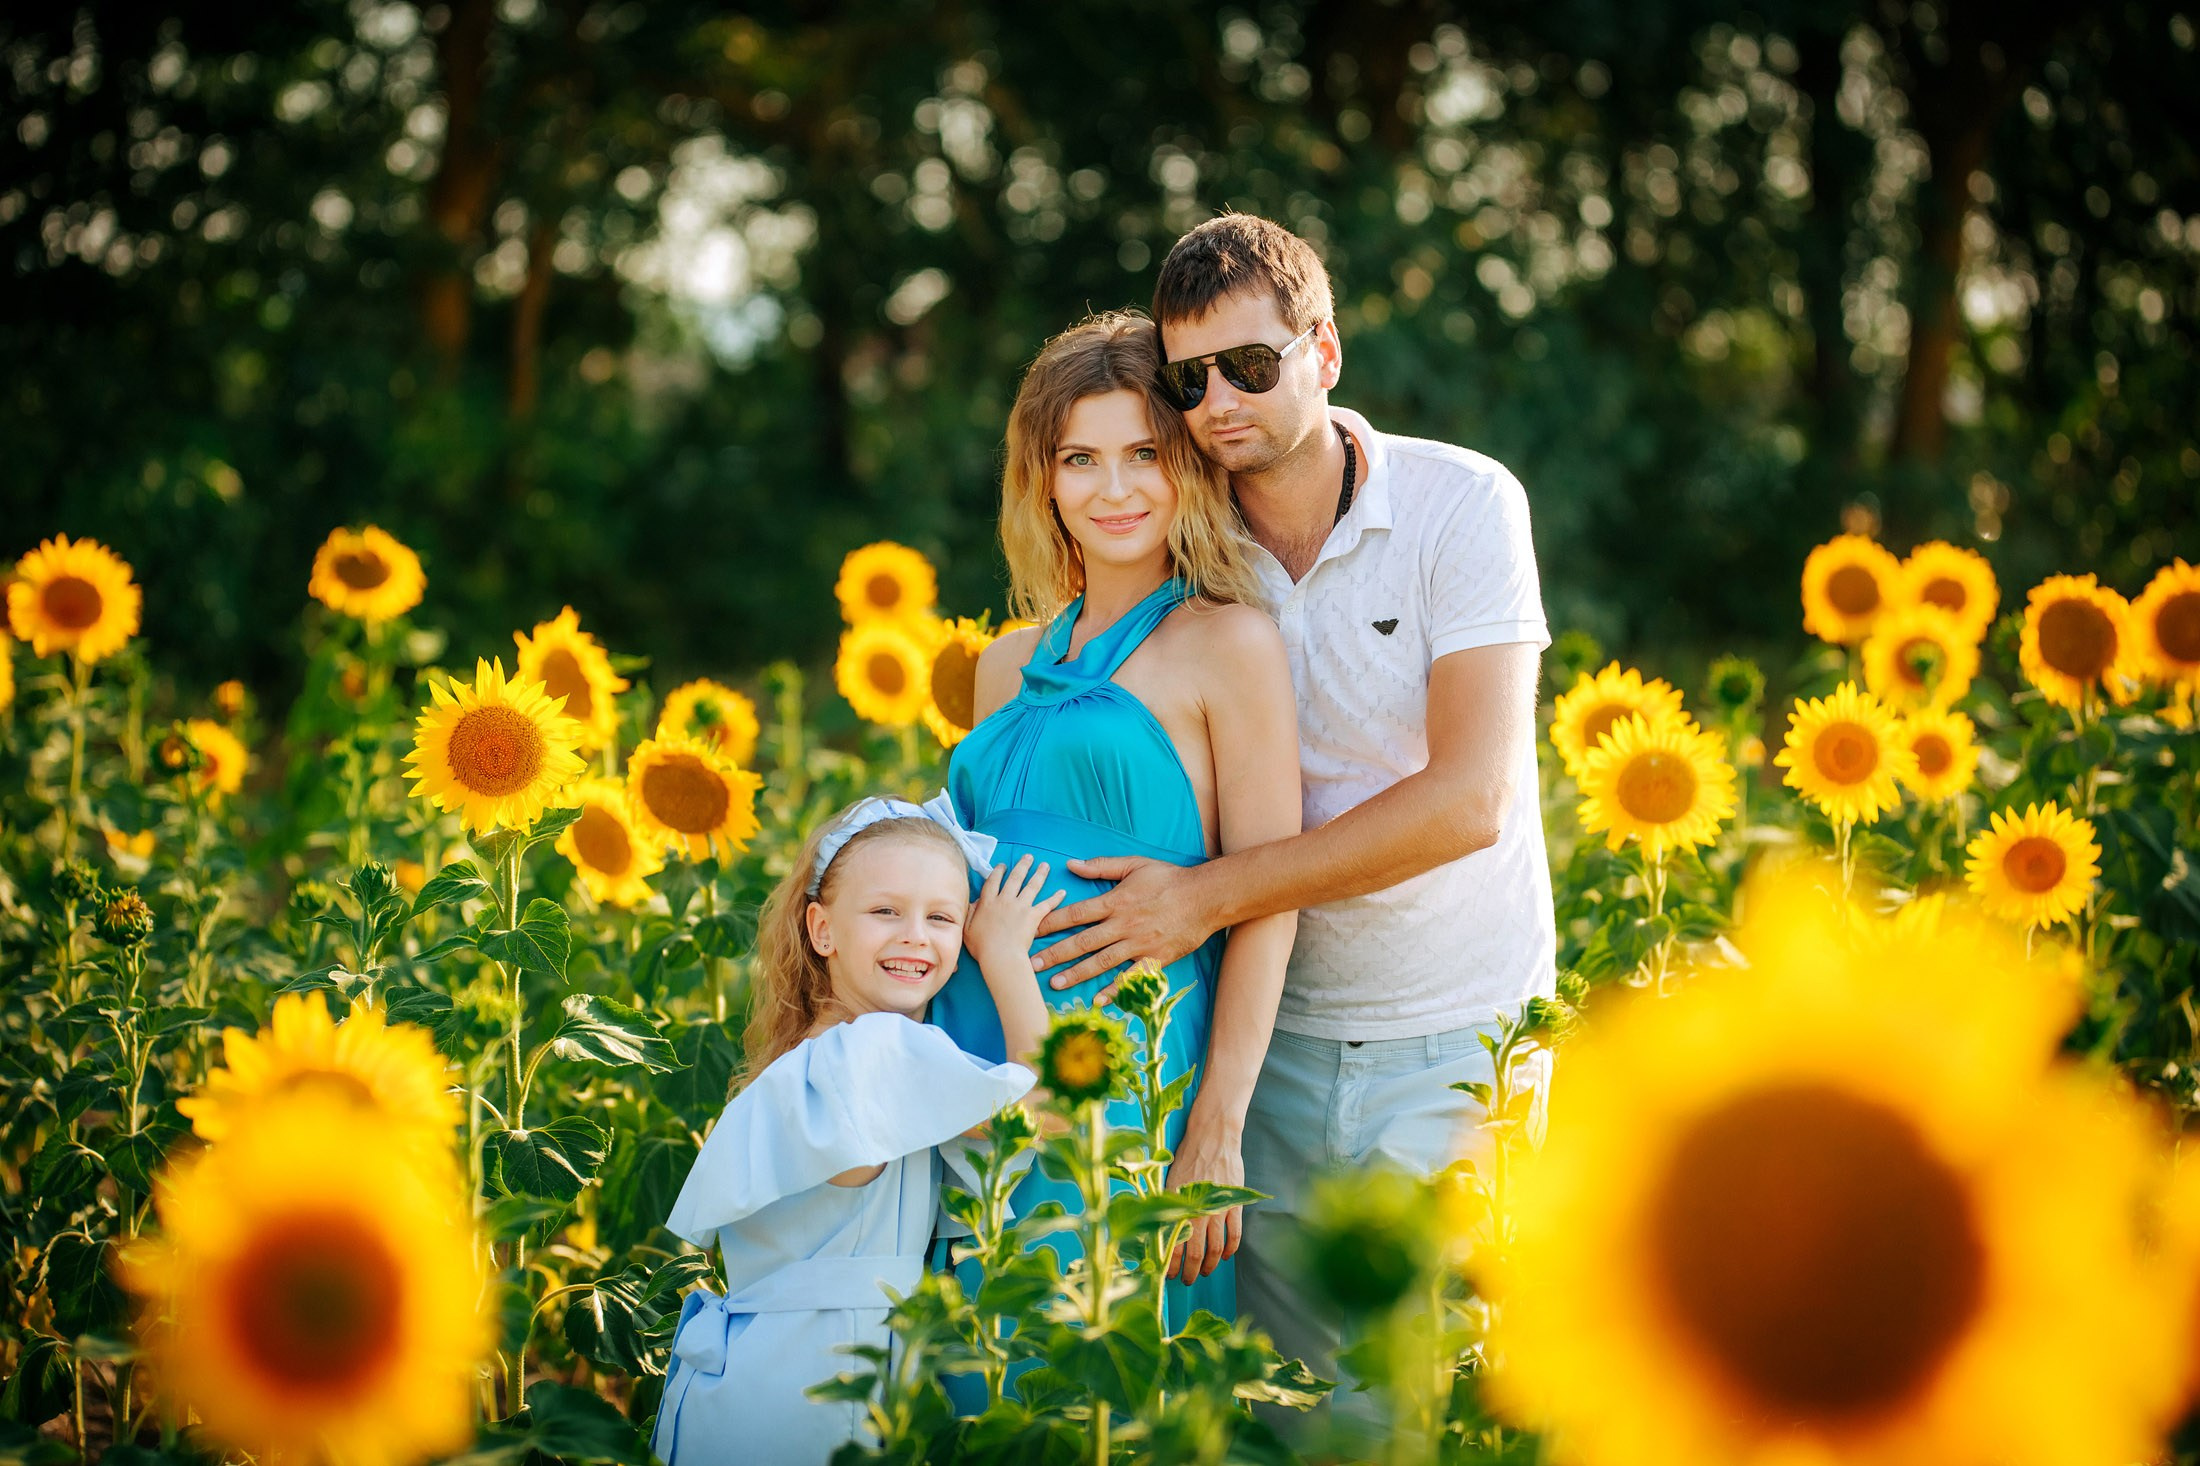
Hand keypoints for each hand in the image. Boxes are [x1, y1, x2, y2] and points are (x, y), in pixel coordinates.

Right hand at [964, 855, 1063, 976]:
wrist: (1000, 956)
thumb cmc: (982, 947)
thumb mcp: (967, 929)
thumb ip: (970, 913)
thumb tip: (974, 903)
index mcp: (988, 902)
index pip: (993, 881)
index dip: (998, 871)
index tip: (1003, 865)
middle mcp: (1005, 900)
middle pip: (1015, 878)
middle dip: (1022, 865)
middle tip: (1028, 856)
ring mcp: (1020, 907)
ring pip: (1032, 886)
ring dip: (1039, 874)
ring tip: (1045, 865)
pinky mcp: (1033, 916)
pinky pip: (1047, 904)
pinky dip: (1056, 898)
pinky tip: (1062, 892)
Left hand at [1035, 855, 1215, 997]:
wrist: (1206, 897)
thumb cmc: (1169, 878)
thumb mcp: (1134, 865)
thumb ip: (1102, 866)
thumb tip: (1072, 864)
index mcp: (1116, 901)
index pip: (1076, 913)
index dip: (1051, 922)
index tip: (1031, 929)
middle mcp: (1123, 925)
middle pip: (1082, 941)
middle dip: (1055, 953)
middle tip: (1031, 963)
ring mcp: (1138, 944)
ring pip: (1101, 962)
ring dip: (1076, 973)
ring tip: (1054, 983)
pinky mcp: (1154, 959)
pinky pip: (1130, 977)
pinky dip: (1114, 990)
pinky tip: (1097, 1000)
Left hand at [1164, 1108, 1244, 1283]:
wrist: (1212, 1136)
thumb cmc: (1187, 1156)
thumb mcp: (1168, 1180)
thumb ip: (1166, 1205)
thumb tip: (1157, 1231)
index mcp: (1178, 1206)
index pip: (1173, 1246)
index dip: (1171, 1265)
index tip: (1169, 1275)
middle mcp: (1198, 1211)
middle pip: (1196, 1253)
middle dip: (1191, 1272)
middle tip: (1188, 1280)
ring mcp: (1218, 1209)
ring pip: (1216, 1248)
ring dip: (1211, 1265)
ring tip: (1207, 1272)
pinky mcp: (1234, 1203)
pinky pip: (1235, 1234)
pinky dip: (1231, 1249)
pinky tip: (1227, 1255)